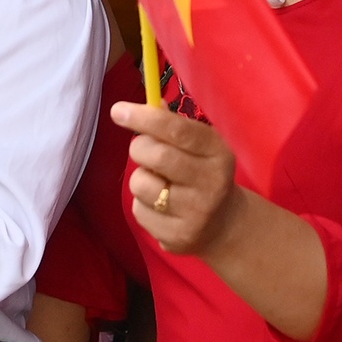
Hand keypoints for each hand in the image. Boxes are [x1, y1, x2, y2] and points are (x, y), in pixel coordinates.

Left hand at [113, 101, 237, 255]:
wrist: (223, 225)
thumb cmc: (203, 173)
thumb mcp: (200, 147)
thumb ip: (174, 127)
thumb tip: (148, 104)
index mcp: (217, 152)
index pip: (178, 130)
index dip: (145, 118)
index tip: (118, 110)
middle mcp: (211, 182)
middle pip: (157, 156)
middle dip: (139, 148)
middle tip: (142, 149)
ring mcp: (196, 213)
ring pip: (141, 184)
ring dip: (140, 179)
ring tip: (157, 183)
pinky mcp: (178, 236)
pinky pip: (139, 211)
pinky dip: (142, 205)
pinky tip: (161, 207)